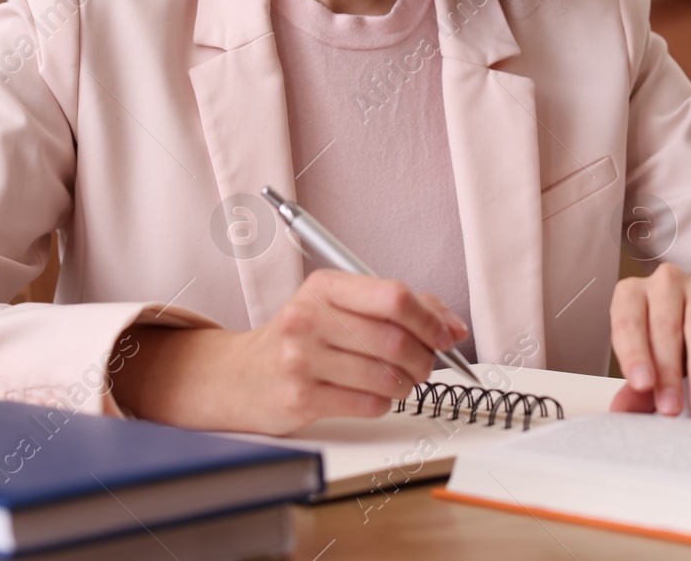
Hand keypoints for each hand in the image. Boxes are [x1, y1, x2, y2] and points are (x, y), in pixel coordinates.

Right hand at [110, 269, 467, 434]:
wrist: (239, 376)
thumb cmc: (298, 338)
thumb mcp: (338, 306)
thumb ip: (396, 307)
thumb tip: (451, 325)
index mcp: (325, 286)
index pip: (394, 297)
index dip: (430, 319)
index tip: (445, 335)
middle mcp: (310, 318)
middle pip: (395, 340)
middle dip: (424, 358)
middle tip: (425, 365)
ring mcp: (301, 359)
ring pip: (387, 376)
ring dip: (407, 384)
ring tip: (401, 382)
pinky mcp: (300, 397)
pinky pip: (369, 404)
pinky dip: (384, 403)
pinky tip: (374, 396)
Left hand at [609, 264, 690, 414]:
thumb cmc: (676, 352)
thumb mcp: (652, 370)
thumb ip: (636, 388)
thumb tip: (620, 410)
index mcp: (633, 294)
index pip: (627, 320)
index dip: (633, 353)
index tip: (642, 385)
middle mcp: (665, 283)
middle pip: (664, 323)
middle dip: (667, 370)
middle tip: (671, 406)